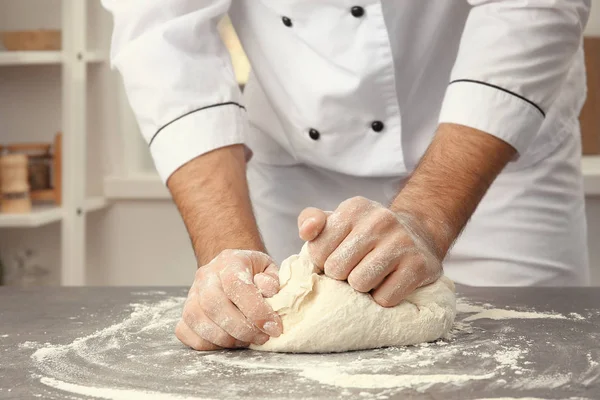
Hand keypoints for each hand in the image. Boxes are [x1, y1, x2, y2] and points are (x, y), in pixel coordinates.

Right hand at [175, 250, 282, 349]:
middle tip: (261, 337)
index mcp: (229, 261)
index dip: (256, 310)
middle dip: (241, 328)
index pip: (236, 284)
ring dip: (226, 338)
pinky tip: (228, 342)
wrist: (232, 270)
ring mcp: (192, 294)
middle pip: (214, 304)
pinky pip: (186, 332)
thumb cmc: (253, 273)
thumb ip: (272, 280)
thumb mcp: (269, 269)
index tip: (273, 327)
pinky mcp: (185, 313)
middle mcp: (206, 275)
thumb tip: (268, 291)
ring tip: (247, 340)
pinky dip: (208, 343)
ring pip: (198, 320)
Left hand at [297, 197, 443, 306]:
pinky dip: (382, 297)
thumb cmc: (365, 234)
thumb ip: (310, 221)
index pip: (317, 250)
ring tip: (372, 275)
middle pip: (337, 268)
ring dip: (362, 288)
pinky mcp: (419, 265)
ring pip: (360, 283)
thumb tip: (306, 232)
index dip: (323, 262)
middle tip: (356, 268)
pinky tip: (389, 283)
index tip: (337, 257)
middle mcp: (380, 219)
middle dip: (342, 276)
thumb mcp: (337, 221)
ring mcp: (402, 241)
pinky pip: (385, 298)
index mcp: (354, 208)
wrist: (416, 236)